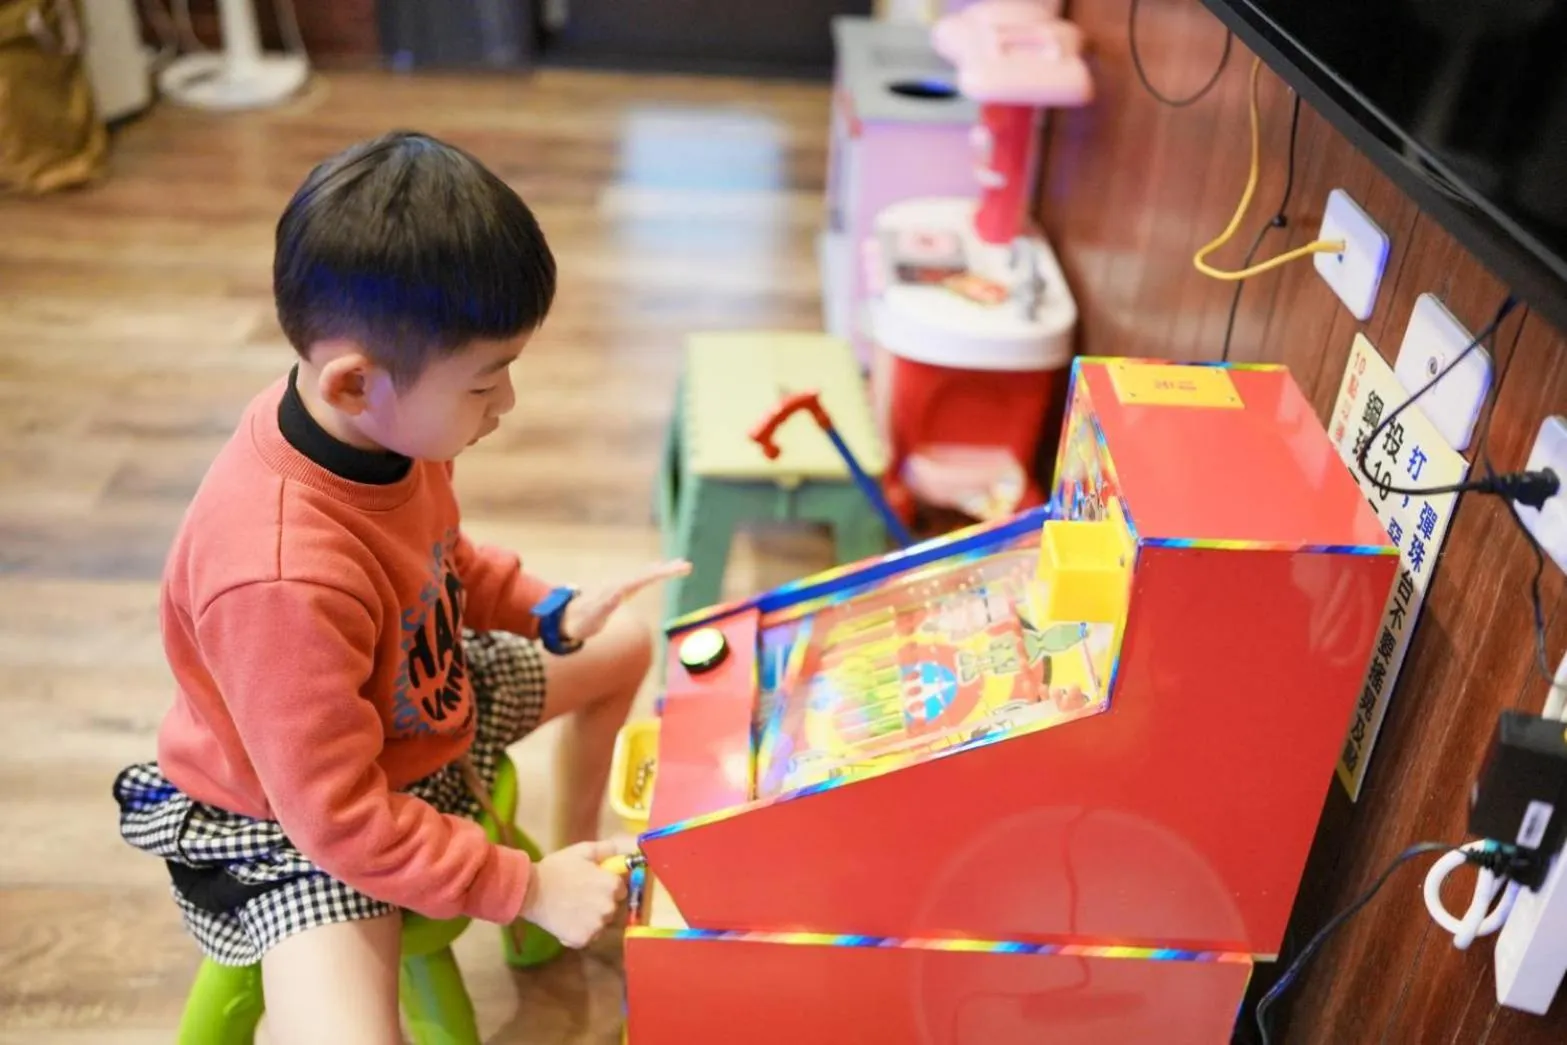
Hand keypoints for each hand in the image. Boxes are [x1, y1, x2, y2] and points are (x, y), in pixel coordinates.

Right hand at [518, 837, 636, 947]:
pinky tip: (568, 922)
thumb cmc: (556, 868)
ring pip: (601, 924)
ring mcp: (597, 926)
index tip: (595, 886)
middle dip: (601, 904)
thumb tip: (624, 853)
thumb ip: (606, 850)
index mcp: (612, 885)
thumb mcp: (582, 851)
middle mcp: (609, 907)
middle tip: (582, 898)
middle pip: (613, 908)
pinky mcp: (583, 940)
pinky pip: (589, 937)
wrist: (530, 891)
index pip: (621, 890)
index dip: (609, 887)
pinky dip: (581, 932)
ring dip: (592, 919)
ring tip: (573, 910)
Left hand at [560, 560, 691, 642]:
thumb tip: (618, 592)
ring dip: (662, 570)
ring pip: (644, 575)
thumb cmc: (578, 622)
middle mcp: (618, 585)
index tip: (675, 569)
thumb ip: (604, 606)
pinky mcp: (618, 591)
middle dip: (666, 569)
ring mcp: (618, 587)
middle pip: (646, 574)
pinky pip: (639, 580)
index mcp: (616, 589)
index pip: (642, 579)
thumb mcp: (591, 618)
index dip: (660, 574)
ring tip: (680, 565)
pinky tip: (658, 570)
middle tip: (686, 565)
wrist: (564, 618)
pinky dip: (652, 574)